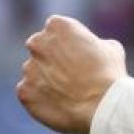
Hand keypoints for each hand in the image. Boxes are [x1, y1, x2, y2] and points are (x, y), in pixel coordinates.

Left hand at [16, 15, 126, 133]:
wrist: (101, 106)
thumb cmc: (108, 74)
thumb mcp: (110, 48)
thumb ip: (91, 43)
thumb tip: (89, 49)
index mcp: (57, 26)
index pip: (56, 29)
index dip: (68, 42)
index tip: (79, 54)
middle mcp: (37, 43)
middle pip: (40, 47)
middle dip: (52, 57)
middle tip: (70, 74)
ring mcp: (28, 68)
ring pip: (34, 71)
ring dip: (45, 78)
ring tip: (67, 93)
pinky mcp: (24, 92)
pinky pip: (29, 92)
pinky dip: (40, 98)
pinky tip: (59, 104)